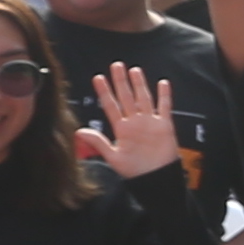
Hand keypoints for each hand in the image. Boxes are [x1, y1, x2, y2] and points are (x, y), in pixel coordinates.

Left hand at [89, 60, 182, 175]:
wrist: (156, 178)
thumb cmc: (135, 170)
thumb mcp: (113, 157)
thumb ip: (98, 142)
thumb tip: (79, 132)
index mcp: (122, 128)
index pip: (111, 105)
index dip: (104, 92)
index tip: (98, 78)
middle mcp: (135, 122)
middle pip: (127, 97)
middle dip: (121, 81)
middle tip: (116, 65)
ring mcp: (150, 122)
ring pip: (143, 98)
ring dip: (139, 84)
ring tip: (134, 70)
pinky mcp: (164, 125)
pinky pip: (164, 107)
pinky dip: (164, 95)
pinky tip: (162, 83)